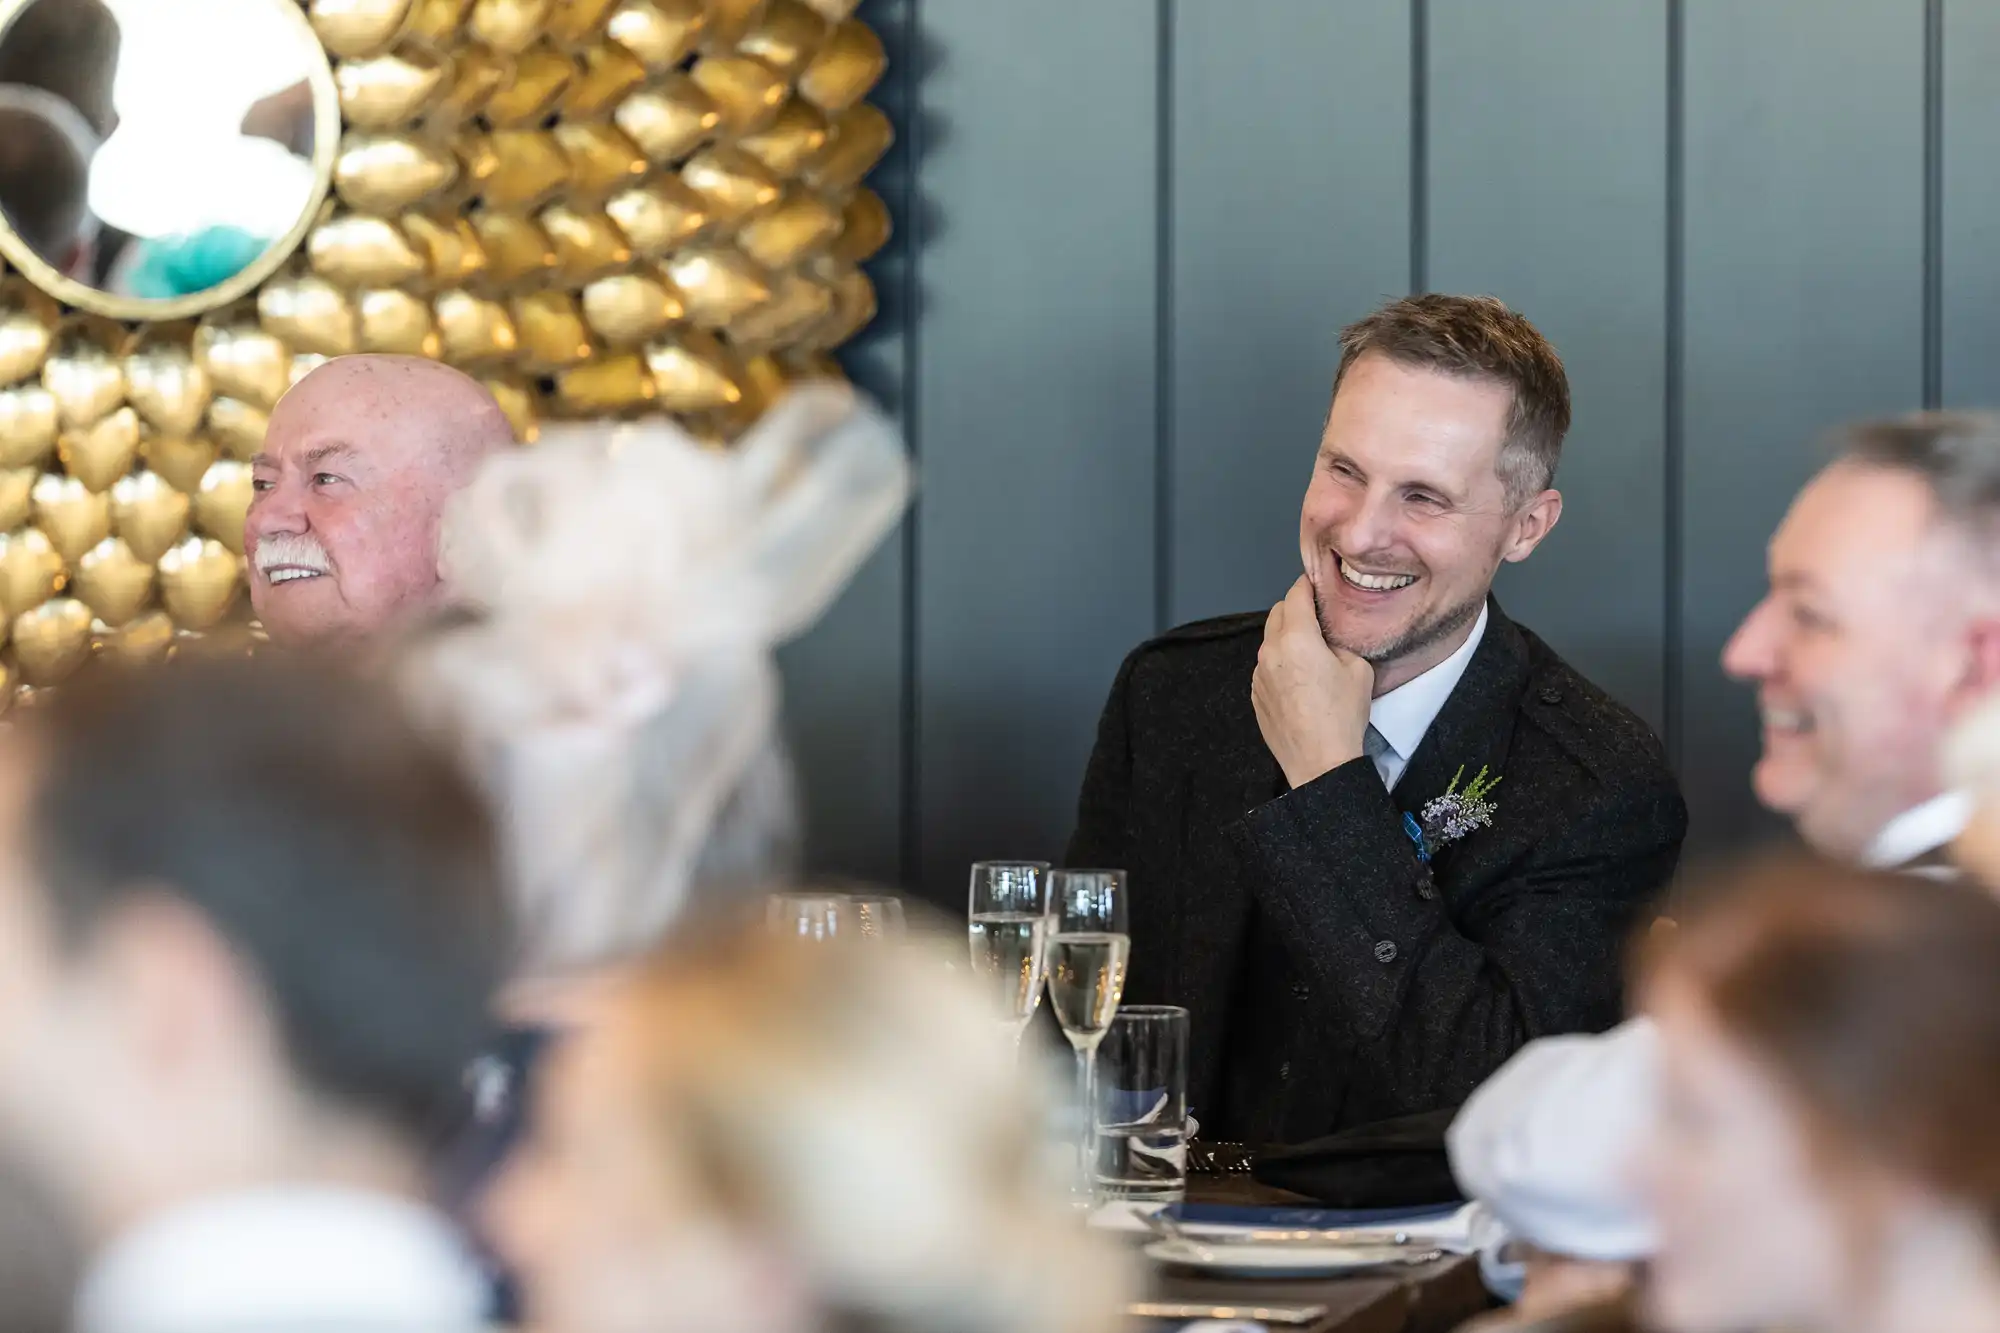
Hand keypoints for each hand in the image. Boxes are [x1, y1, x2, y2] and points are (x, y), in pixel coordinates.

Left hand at [1252, 575, 1375, 788]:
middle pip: (1278, 613)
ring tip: (1310, 651)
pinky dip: (1279, 662)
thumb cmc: (1343, 715)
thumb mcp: (1357, 669)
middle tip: (1317, 615)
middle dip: (1296, 608)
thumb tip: (1327, 639)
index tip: (1318, 584)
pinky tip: (1299, 679)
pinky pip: (1266, 667)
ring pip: (1269, 641)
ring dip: (1286, 637)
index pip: (1296, 595)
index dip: (1308, 585)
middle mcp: (1270, 652)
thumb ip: (1339, 643)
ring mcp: (1258, 674)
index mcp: (1296, 639)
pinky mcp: (1255, 695)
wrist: (1320, 761)